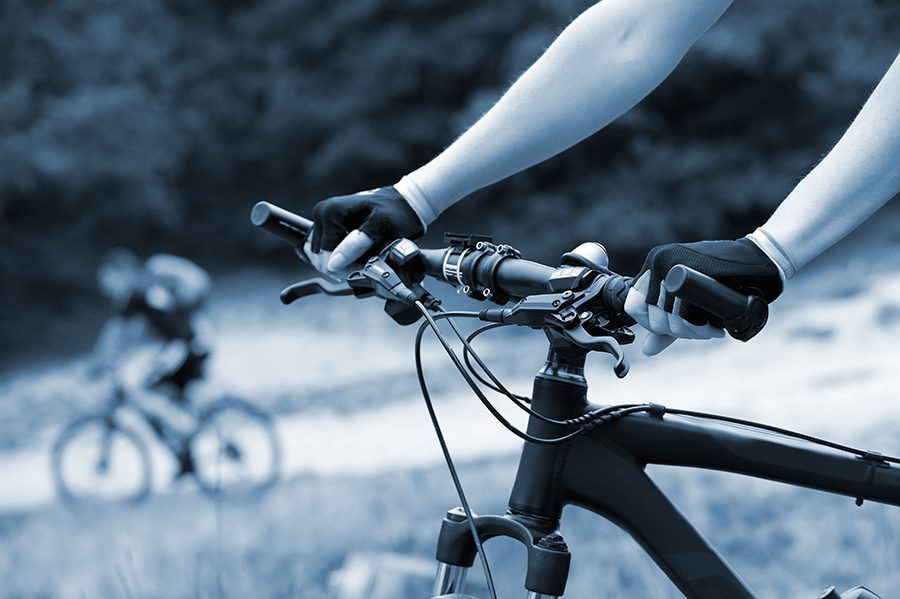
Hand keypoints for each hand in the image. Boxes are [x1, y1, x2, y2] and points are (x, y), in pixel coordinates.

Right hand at [305, 186, 424, 273]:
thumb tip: (332, 265)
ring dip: (339, 264)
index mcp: (330, 212)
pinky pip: (323, 249)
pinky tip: (354, 256)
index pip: (324, 255)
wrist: (405, 202)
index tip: (365, 268)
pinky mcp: (326, 225)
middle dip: (342, 266)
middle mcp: (322, 213)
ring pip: (320, 255)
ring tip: (361, 261)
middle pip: (320, 256)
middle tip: (365, 265)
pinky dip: (337, 257)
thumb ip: (356, 245)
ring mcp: (322, 218)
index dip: (344, 269)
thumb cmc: (397, 214)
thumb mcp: (382, 229)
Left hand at [625, 238, 782, 355]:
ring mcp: (670, 261)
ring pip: (667, 316)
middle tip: (704, 330)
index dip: (653, 325)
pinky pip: (683, 310)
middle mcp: (657, 262)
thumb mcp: (690, 305)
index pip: (633, 307)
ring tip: (711, 328)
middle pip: (652, 317)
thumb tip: (646, 350)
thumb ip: (667, 324)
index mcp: (652, 268)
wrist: (760, 260)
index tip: (678, 328)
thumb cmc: (726, 281)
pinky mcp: (689, 265)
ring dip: (692, 331)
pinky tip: (714, 326)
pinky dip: (699, 325)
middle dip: (680, 332)